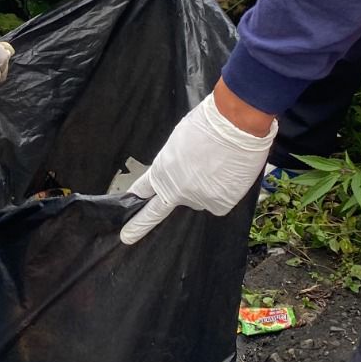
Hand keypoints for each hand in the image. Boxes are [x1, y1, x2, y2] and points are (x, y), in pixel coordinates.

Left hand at [119, 92, 274, 244]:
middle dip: (140, 225)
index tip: (126, 206)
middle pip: (160, 208)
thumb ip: (175, 162)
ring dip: (206, 187)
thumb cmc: (207, 124)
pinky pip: (219, 201)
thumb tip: (181, 172)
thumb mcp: (178, 140)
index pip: (143, 190)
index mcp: (162, 170)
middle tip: (127, 236)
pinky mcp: (218, 206)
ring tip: (217, 166)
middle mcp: (176, 191)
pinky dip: (225, 191)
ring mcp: (197, 200)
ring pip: (200, 199)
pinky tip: (228, 175)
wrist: (234, 127)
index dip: (134, 197)